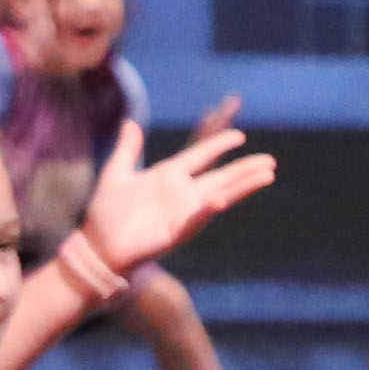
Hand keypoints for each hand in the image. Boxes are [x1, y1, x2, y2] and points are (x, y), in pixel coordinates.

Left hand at [75, 100, 274, 277]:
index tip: (240, 136)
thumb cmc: (107, 214)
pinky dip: (207, 209)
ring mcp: (182, 213)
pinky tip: (221, 199)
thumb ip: (128, 149)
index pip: (201, 155)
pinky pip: (194, 219)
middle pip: (220, 177)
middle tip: (270, 161)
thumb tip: (130, 123)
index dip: (219, 145)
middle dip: (245, 169)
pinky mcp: (175, 232)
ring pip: (220, 195)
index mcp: (168, 176)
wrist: (98, 246)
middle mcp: (182, 194)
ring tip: (266, 176)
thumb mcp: (116, 173)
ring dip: (242, 187)